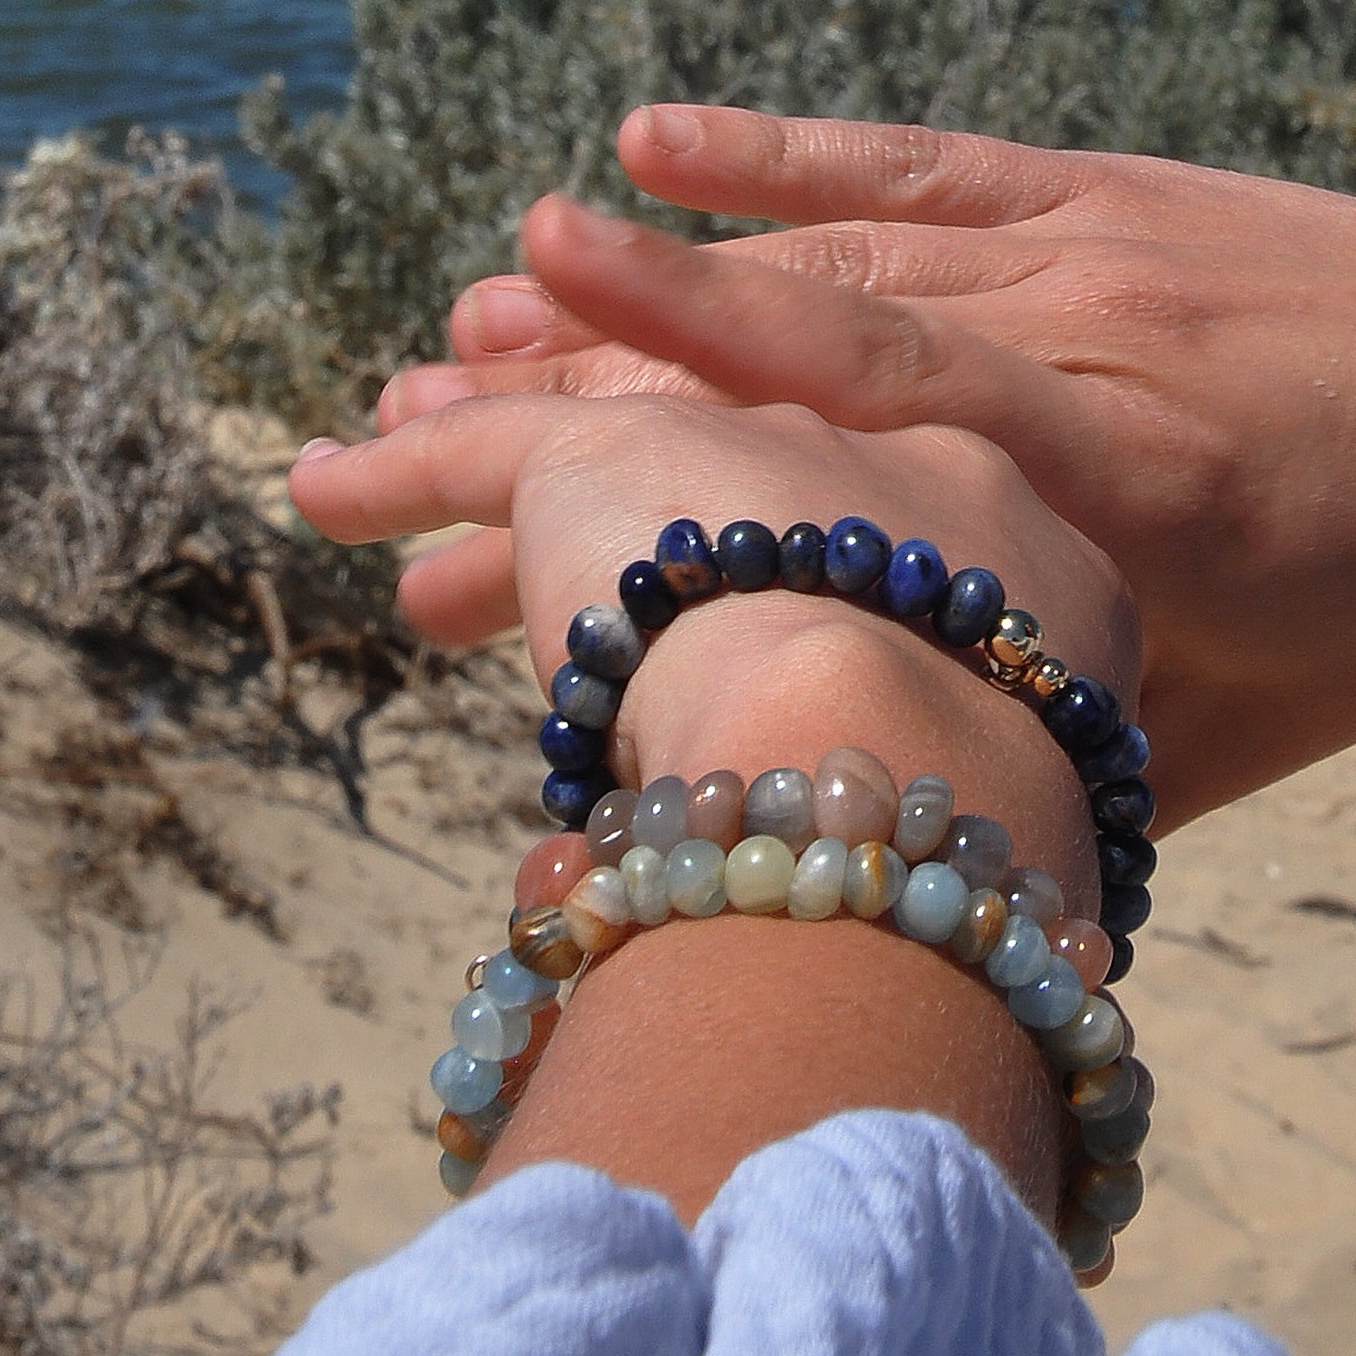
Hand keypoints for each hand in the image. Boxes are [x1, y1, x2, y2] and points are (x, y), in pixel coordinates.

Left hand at [291, 376, 1132, 845]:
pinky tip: (319, 485)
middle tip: (613, 559)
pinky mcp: (609, 450)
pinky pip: (476, 449)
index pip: (915, 542)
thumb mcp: (1035, 829)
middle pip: (766, 479)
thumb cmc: (975, 850)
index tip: (791, 646)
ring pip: (619, 438)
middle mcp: (890, 457)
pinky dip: (394, 471)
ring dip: (514, 469)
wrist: (892, 765)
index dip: (843, 588)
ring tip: (422, 459)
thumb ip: (986, 826)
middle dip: (681, 516)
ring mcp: (747, 442)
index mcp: (1019, 545)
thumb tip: (959, 916)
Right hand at [372, 116, 1355, 816]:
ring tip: (462, 318)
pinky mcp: (1113, 186)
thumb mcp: (1233, 726)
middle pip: (772, 361)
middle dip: (564, 396)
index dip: (634, 432)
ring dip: (636, 288)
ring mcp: (1090, 246)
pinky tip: (652, 143)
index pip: (819, 452)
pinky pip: (919, 164)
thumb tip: (816, 840)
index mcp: (1105, 500)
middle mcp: (1076, 350)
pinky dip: (781, 154)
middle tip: (374, 429)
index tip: (459, 430)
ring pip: (818, 261)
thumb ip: (1032, 755)